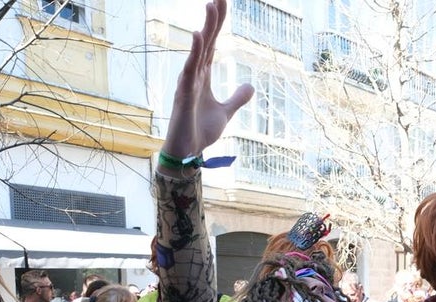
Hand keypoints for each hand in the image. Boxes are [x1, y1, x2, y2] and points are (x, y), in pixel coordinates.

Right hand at [162, 0, 254, 160]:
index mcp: (203, 75)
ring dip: (205, 28)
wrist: (188, 152)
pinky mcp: (184, 93)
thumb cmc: (201, 131)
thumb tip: (250, 86)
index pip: (212, 43)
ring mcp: (188, 81)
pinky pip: (189, 68)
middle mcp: (194, 73)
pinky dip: (194, 52)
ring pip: (198, 49)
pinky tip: (198, 35)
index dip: (218, 23)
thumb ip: (237, 98)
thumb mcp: (226, 113)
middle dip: (213, 18)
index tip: (223, 2)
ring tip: (212, 6)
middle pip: (206, 40)